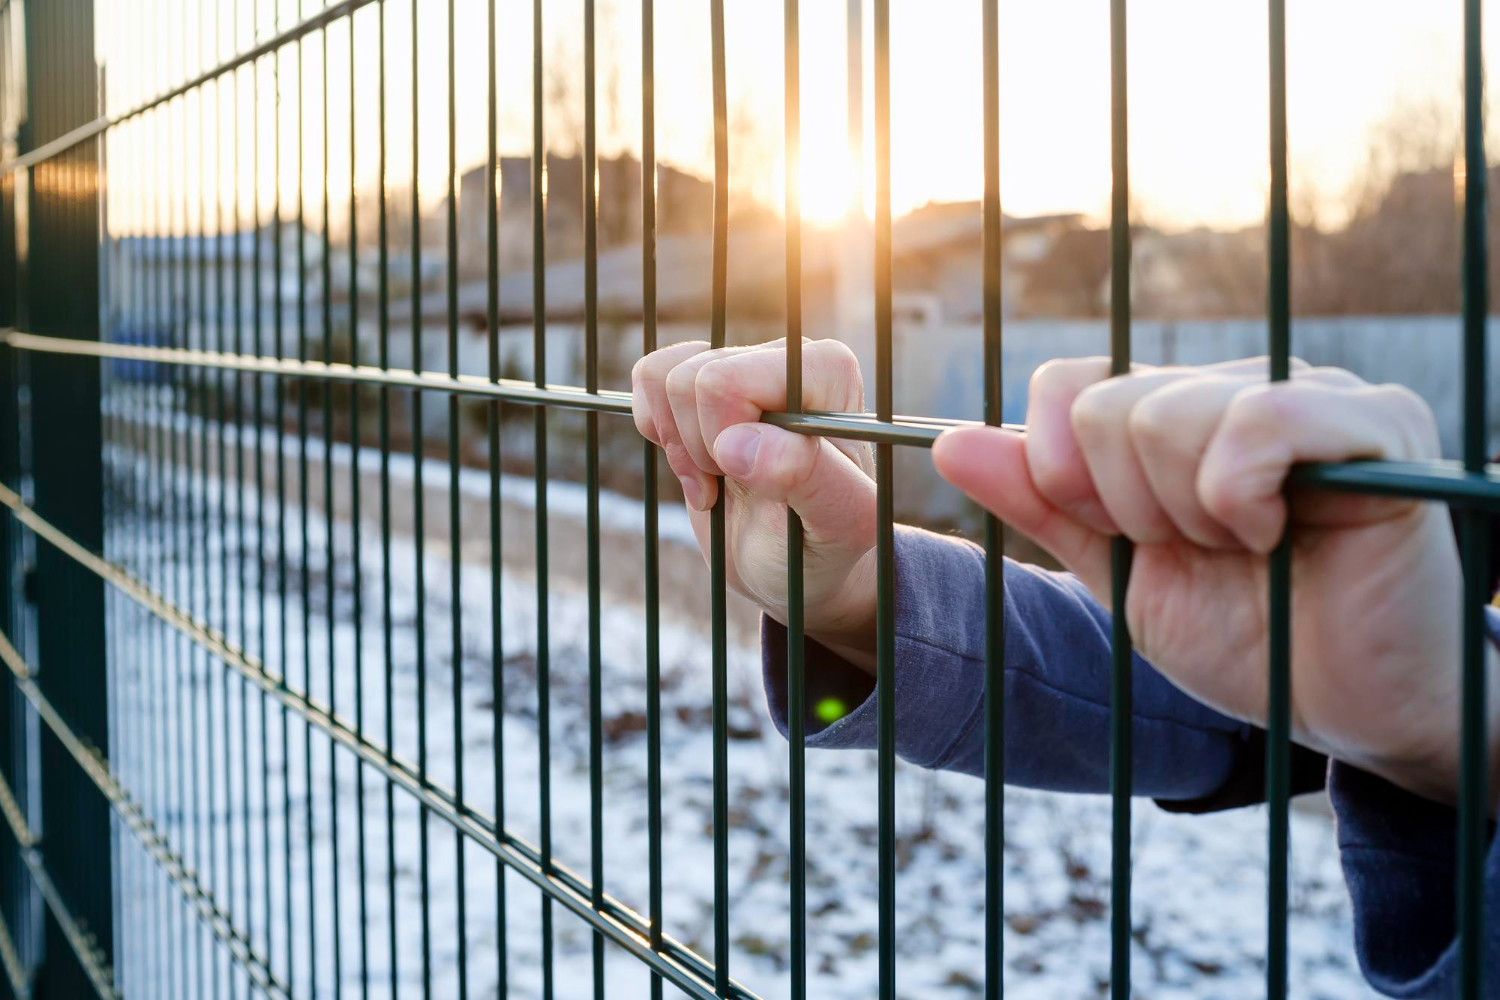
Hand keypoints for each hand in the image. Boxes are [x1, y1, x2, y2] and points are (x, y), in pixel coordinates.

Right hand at [631, 339, 879, 667]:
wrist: (797, 566)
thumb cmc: (826, 544)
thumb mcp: (839, 524)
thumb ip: (807, 477)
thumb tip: (737, 444)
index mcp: (828, 371)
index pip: (727, 381)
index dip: (721, 440)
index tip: (759, 479)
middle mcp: (787, 357)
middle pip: (690, 378)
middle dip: (700, 447)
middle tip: (737, 484)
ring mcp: (743, 365)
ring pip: (662, 377)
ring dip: (681, 447)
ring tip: (721, 480)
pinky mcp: (705, 385)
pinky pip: (648, 377)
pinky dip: (660, 432)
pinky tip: (700, 467)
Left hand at [932, 356, 1499, 806]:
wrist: (1350, 712)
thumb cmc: (1248, 642)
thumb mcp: (1120, 573)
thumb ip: (1042, 504)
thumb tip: (947, 441)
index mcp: (1182, 414)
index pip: (1070, 384)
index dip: (1066, 471)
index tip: (1120, 535)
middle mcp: (1243, 387)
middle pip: (1110, 409)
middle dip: (1131, 510)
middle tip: (1205, 553)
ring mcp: (1312, 395)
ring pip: (1166, 415)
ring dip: (1188, 516)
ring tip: (1250, 550)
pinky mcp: (1377, 425)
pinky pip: (1259, 420)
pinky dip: (1239, 498)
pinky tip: (1277, 534)